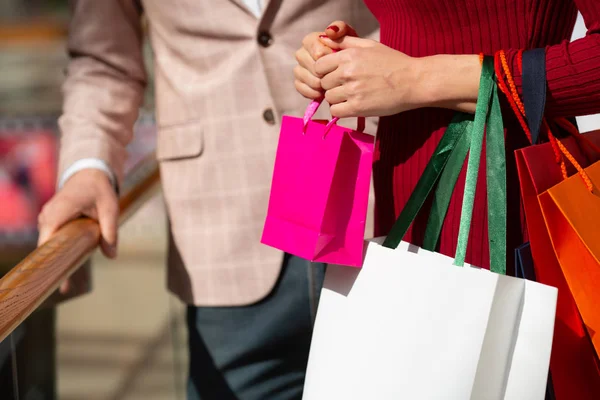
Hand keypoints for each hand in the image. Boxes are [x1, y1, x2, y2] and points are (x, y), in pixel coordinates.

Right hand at [38, 168, 118, 293]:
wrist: (89, 172)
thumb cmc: (99, 189)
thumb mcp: (110, 208)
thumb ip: (110, 231)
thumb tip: (112, 255)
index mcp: (59, 212)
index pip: (47, 242)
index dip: (48, 261)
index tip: (50, 279)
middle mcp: (47, 216)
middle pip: (46, 247)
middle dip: (52, 267)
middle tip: (63, 289)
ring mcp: (46, 219)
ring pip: (49, 245)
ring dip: (56, 260)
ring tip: (64, 285)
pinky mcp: (51, 221)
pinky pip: (52, 240)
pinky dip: (58, 252)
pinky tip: (65, 270)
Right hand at [294, 21, 356, 99]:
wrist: (352, 71)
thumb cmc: (351, 54)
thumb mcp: (351, 38)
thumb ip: (341, 29)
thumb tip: (329, 31)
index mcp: (312, 40)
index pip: (316, 50)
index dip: (328, 59)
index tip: (339, 63)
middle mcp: (302, 52)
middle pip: (308, 63)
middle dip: (322, 72)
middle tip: (335, 78)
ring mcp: (299, 67)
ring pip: (301, 75)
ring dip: (316, 83)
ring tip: (329, 87)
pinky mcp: (299, 82)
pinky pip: (299, 86)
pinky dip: (310, 91)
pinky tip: (321, 94)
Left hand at [315, 36, 424, 117]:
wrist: (413, 81)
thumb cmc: (393, 62)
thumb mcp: (370, 45)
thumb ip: (347, 42)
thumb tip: (326, 40)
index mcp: (349, 56)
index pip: (319, 66)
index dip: (324, 72)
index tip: (334, 75)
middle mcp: (348, 72)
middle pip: (323, 83)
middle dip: (332, 85)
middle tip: (346, 86)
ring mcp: (352, 91)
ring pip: (329, 98)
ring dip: (337, 99)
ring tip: (351, 96)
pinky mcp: (358, 107)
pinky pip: (335, 111)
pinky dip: (341, 110)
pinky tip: (351, 106)